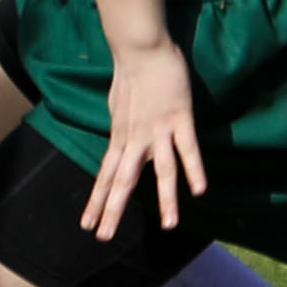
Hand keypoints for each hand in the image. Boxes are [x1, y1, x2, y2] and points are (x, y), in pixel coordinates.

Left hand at [84, 40, 206, 238]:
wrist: (140, 48)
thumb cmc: (129, 74)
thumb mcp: (117, 108)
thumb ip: (121, 130)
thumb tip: (120, 142)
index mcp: (120, 138)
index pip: (105, 176)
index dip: (96, 201)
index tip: (87, 224)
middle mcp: (135, 140)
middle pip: (123, 181)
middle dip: (112, 210)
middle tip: (103, 237)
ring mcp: (158, 131)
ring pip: (162, 172)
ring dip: (166, 200)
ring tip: (169, 226)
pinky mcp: (179, 119)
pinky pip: (188, 149)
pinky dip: (194, 169)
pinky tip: (199, 191)